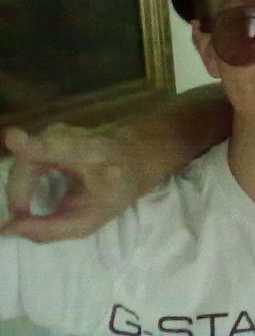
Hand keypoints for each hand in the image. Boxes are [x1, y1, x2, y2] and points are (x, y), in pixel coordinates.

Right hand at [0, 124, 140, 240]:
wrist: (136, 158)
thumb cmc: (117, 190)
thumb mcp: (92, 219)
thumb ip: (51, 228)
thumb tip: (7, 229)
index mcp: (97, 156)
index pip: (67, 148)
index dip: (38, 146)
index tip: (13, 137)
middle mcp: (77, 136)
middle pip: (32, 160)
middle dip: (19, 191)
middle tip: (23, 216)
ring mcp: (63, 130)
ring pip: (25, 160)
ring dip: (20, 188)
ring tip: (26, 207)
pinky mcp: (52, 132)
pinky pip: (27, 158)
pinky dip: (23, 180)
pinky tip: (28, 194)